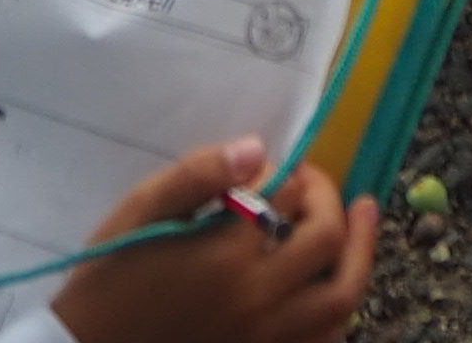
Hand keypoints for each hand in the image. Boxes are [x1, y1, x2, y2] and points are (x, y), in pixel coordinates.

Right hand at [51, 141, 375, 342]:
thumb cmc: (108, 280)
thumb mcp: (141, 213)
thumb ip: (199, 175)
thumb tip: (258, 148)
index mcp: (227, 255)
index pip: (289, 197)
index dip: (296, 174)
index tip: (286, 166)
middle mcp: (257, 300)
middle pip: (326, 242)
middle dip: (331, 202)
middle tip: (321, 187)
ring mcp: (264, 340)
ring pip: (340, 300)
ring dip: (358, 256)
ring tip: (363, 220)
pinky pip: (321, 342)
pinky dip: (338, 314)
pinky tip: (333, 286)